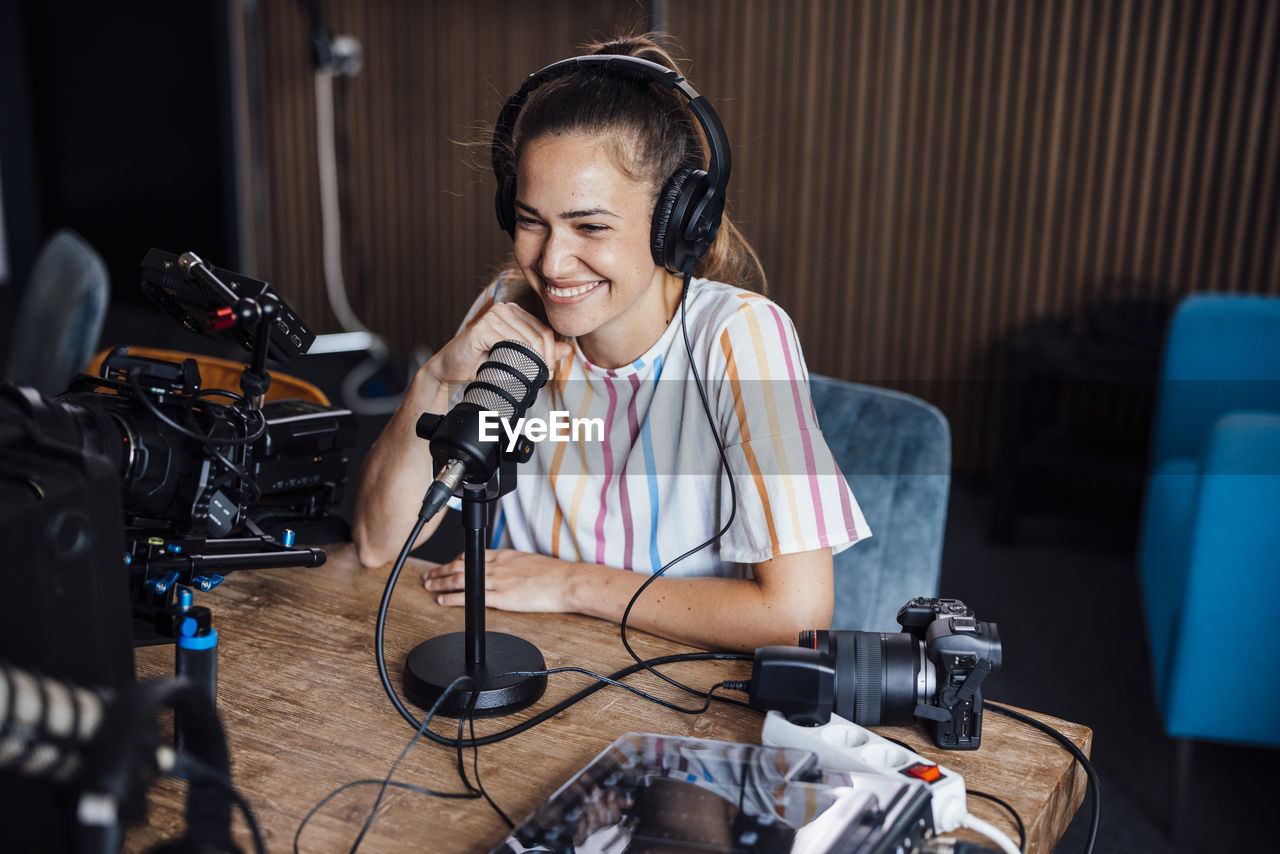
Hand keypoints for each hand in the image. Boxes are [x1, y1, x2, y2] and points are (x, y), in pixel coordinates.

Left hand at [423, 549, 576, 611]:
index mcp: (504, 555)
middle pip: (460, 566)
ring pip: (460, 579)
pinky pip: (471, 597)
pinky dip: (453, 598)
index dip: (453, 561)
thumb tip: (502, 569)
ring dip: (440, 582)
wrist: (567, 582)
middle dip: (440, 570)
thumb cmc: (553, 574)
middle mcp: (497, 566)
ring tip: (429, 585)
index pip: (471, 554)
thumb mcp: (527, 560)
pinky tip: (442, 599)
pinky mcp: (502, 598)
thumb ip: (510, 564)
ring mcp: (498, 581)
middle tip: (428, 575)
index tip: (446, 565)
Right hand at [425, 301, 570, 388]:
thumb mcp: (516, 358)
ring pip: (527, 341)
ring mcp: (493, 316)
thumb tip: (566, 349)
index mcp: (515, 313)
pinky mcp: (482, 327)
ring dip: (531, 363)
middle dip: (544, 360)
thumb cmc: (482, 364)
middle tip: (542, 379)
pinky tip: (511, 370)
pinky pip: (509, 343)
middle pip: (539, 335)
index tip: (549, 373)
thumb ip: (540, 351)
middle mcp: (505, 310)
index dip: (551, 354)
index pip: (544, 331)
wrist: (450, 371)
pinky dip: (514, 359)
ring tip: (528, 378)